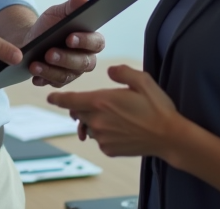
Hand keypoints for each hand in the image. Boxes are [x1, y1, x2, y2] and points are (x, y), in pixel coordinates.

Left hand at [24, 0, 104, 87]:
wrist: (31, 40)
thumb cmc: (49, 25)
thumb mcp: (57, 13)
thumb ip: (71, 7)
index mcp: (91, 39)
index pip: (96, 42)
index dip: (85, 41)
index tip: (69, 37)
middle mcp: (86, 58)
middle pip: (83, 63)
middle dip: (65, 58)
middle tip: (49, 53)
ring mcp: (73, 72)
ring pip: (67, 75)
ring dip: (50, 70)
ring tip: (34, 65)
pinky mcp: (59, 81)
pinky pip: (53, 83)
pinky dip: (42, 79)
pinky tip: (33, 76)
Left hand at [46, 65, 181, 157]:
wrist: (169, 136)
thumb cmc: (157, 107)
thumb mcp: (142, 80)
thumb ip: (122, 72)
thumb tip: (109, 70)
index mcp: (101, 101)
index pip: (69, 100)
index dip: (57, 98)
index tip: (50, 97)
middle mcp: (97, 121)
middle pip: (77, 113)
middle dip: (80, 107)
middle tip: (95, 102)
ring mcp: (102, 137)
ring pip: (87, 126)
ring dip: (92, 120)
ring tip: (111, 115)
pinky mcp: (109, 149)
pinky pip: (98, 139)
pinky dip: (103, 132)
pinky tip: (120, 128)